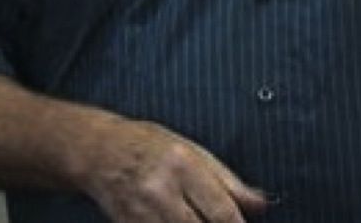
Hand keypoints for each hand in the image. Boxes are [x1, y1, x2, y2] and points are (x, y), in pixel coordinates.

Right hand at [80, 116, 267, 222]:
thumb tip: (262, 204)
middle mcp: (161, 191)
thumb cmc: (147, 145)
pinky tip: (178, 222)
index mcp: (181, 165)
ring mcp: (142, 213)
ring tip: (195, 220)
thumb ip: (228, 180)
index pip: (222, 211)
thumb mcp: (190, 150)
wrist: (97, 151)